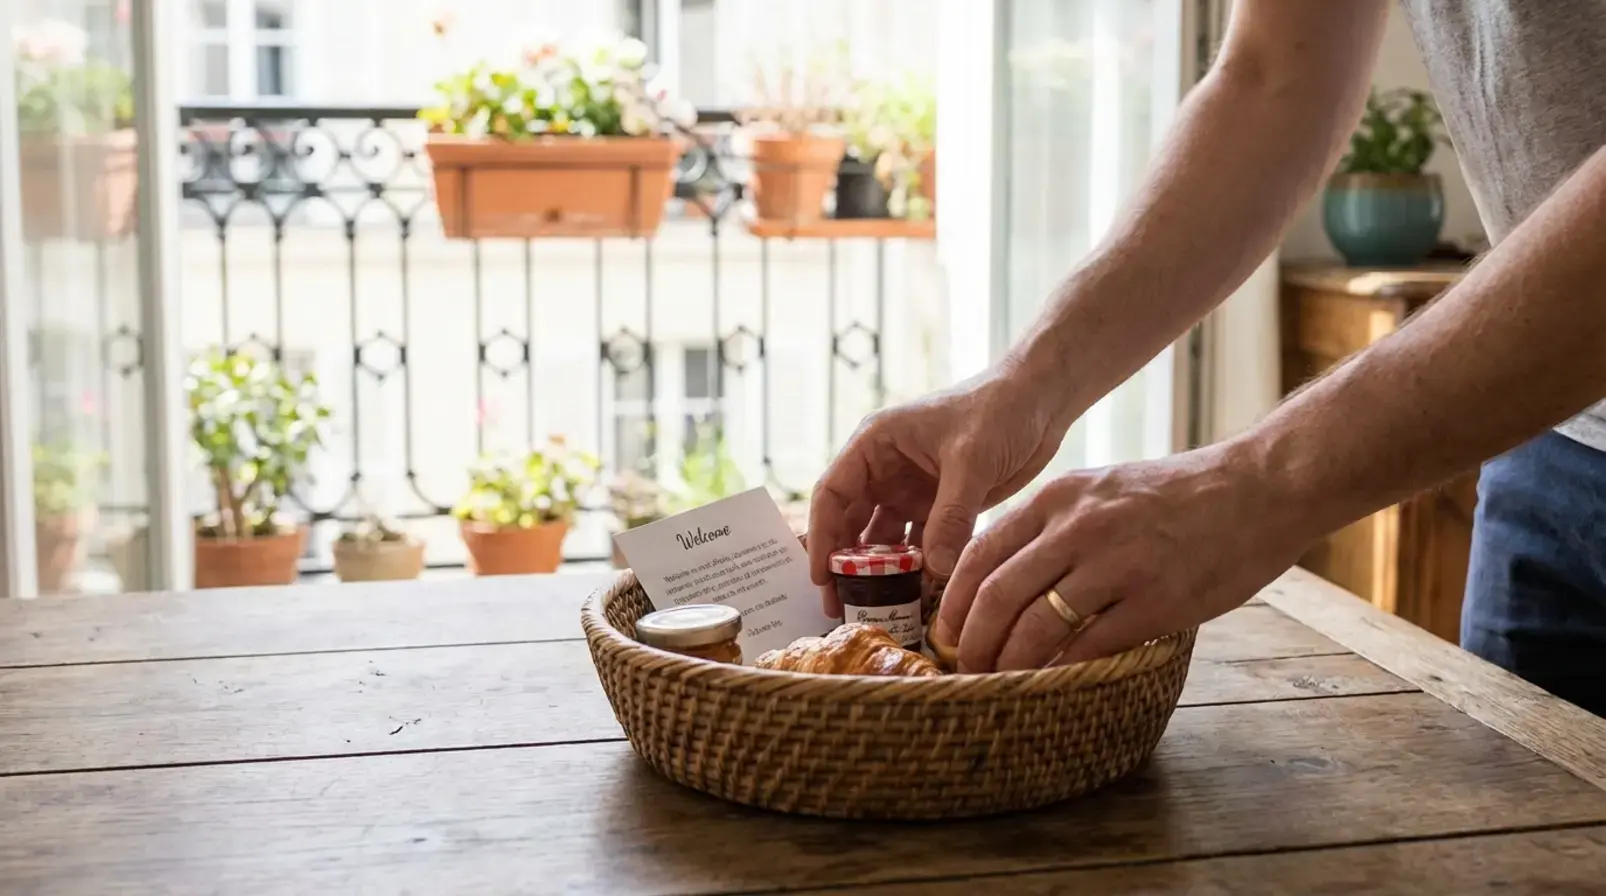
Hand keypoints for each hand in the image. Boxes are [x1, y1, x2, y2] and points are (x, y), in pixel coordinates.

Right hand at [807, 367, 1069, 614]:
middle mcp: (887, 469)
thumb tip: (934, 570)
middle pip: (850, 523)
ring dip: (881, 573)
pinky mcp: (940, 507)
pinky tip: (919, 599)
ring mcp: (912, 490)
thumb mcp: (971, 459)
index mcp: (876, 444)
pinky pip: (919, 545)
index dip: (822, 536)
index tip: (821, 576)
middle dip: (845, 566)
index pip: (832, 493)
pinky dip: (917, 571)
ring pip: (884, 540)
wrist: (1041, 400)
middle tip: (843, 608)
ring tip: (877, 610)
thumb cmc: (999, 409)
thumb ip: (951, 515)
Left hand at [934, 439, 1316, 671]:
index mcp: (1059, 498)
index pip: (979, 553)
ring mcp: (1117, 565)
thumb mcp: (1100, 489)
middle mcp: (1079, 528)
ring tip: (1001, 681)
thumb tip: (1004, 574)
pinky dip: (1061, 671)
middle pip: (996, 595)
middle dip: (971, 642)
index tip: (946, 632)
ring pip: (1035, 627)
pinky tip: (1052, 683)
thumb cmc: (1177, 495)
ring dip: (1009, 664)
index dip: (954, 602)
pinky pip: (1089, 647)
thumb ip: (1052, 525)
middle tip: (965, 668)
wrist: (1259, 487)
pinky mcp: (1156, 601)